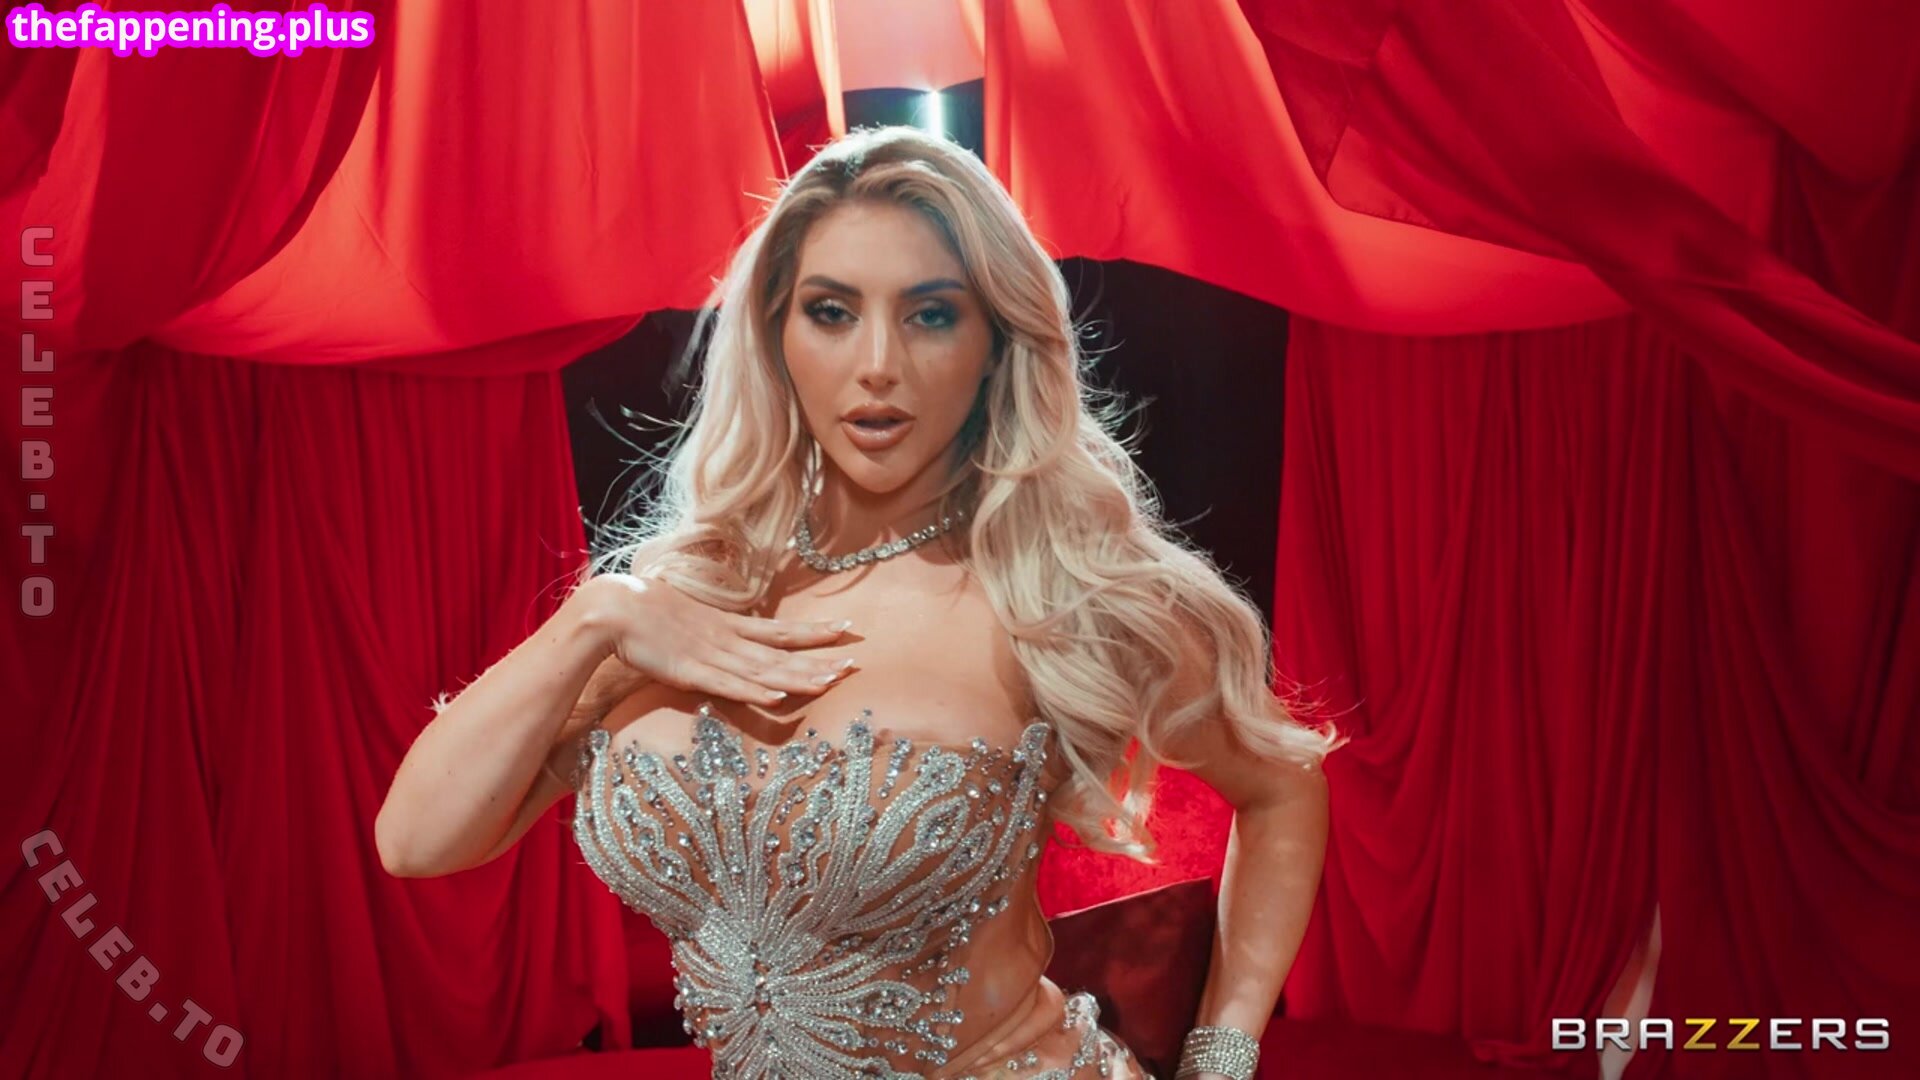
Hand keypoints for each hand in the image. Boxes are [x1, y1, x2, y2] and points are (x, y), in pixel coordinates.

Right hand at [582, 573, 856, 706]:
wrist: (611, 606)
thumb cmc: (641, 610)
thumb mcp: (684, 617)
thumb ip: (704, 630)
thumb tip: (717, 633)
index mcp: (726, 624)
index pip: (779, 629)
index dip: (813, 630)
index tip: (847, 628)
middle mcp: (727, 639)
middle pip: (781, 653)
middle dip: (819, 658)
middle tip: (855, 665)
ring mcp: (711, 655)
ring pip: (764, 670)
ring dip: (798, 677)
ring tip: (831, 681)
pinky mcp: (691, 672)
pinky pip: (729, 685)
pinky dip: (755, 691)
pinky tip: (779, 696)